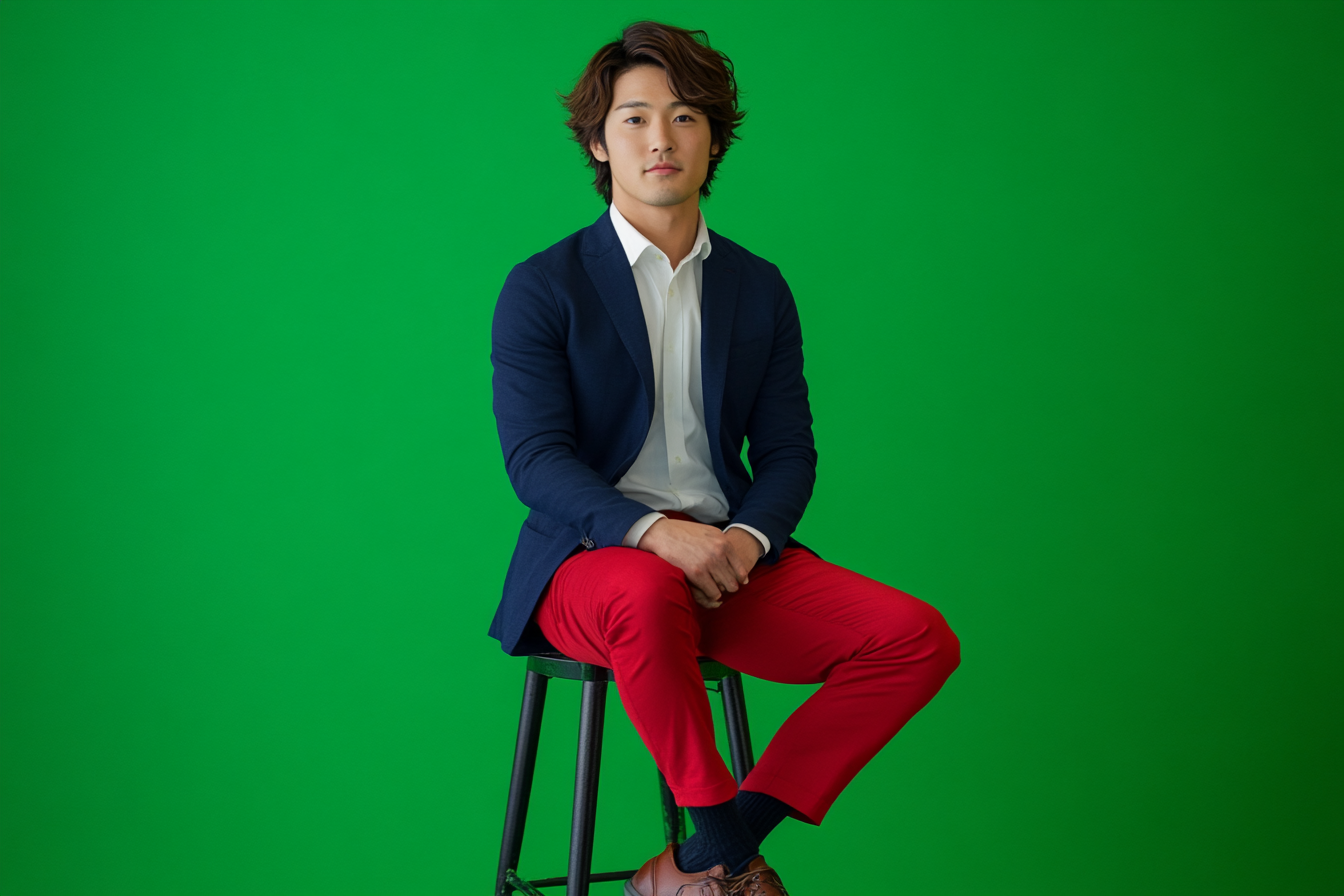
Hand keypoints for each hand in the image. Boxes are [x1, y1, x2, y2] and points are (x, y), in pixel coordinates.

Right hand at [638, 519, 759, 608]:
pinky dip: (712, 595)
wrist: (662, 533)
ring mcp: (708, 563)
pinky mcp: (696, 573)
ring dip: (721, 590)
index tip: (738, 582)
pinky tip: (706, 591)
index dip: (740, 578)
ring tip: (713, 588)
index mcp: (724, 542)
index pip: (741, 568)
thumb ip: (722, 544)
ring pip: (726, 588)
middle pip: (734, 580)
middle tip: (722, 586)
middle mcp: (719, 552)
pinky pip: (713, 592)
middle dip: (730, 585)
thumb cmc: (684, 533)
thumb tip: (734, 560)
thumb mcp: (709, 532)